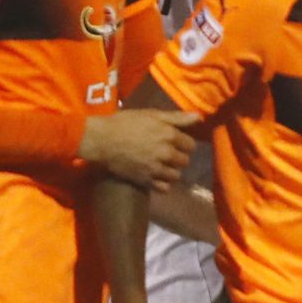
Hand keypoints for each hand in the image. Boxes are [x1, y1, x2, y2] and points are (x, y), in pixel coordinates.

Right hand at [80, 109, 195, 189]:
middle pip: (185, 161)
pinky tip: (156, 177)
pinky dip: (162, 184)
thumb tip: (199, 117)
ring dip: (172, 171)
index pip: (191, 145)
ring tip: (162, 165)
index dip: (184, 143)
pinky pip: (164, 188)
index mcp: (169, 135)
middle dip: (178, 157)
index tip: (176, 142)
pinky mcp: (145, 180)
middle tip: (168, 153)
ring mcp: (156, 169)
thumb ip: (177, 117)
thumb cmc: (125, 122)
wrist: (101, 139)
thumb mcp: (151, 114)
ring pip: (176, 176)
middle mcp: (166, 153)